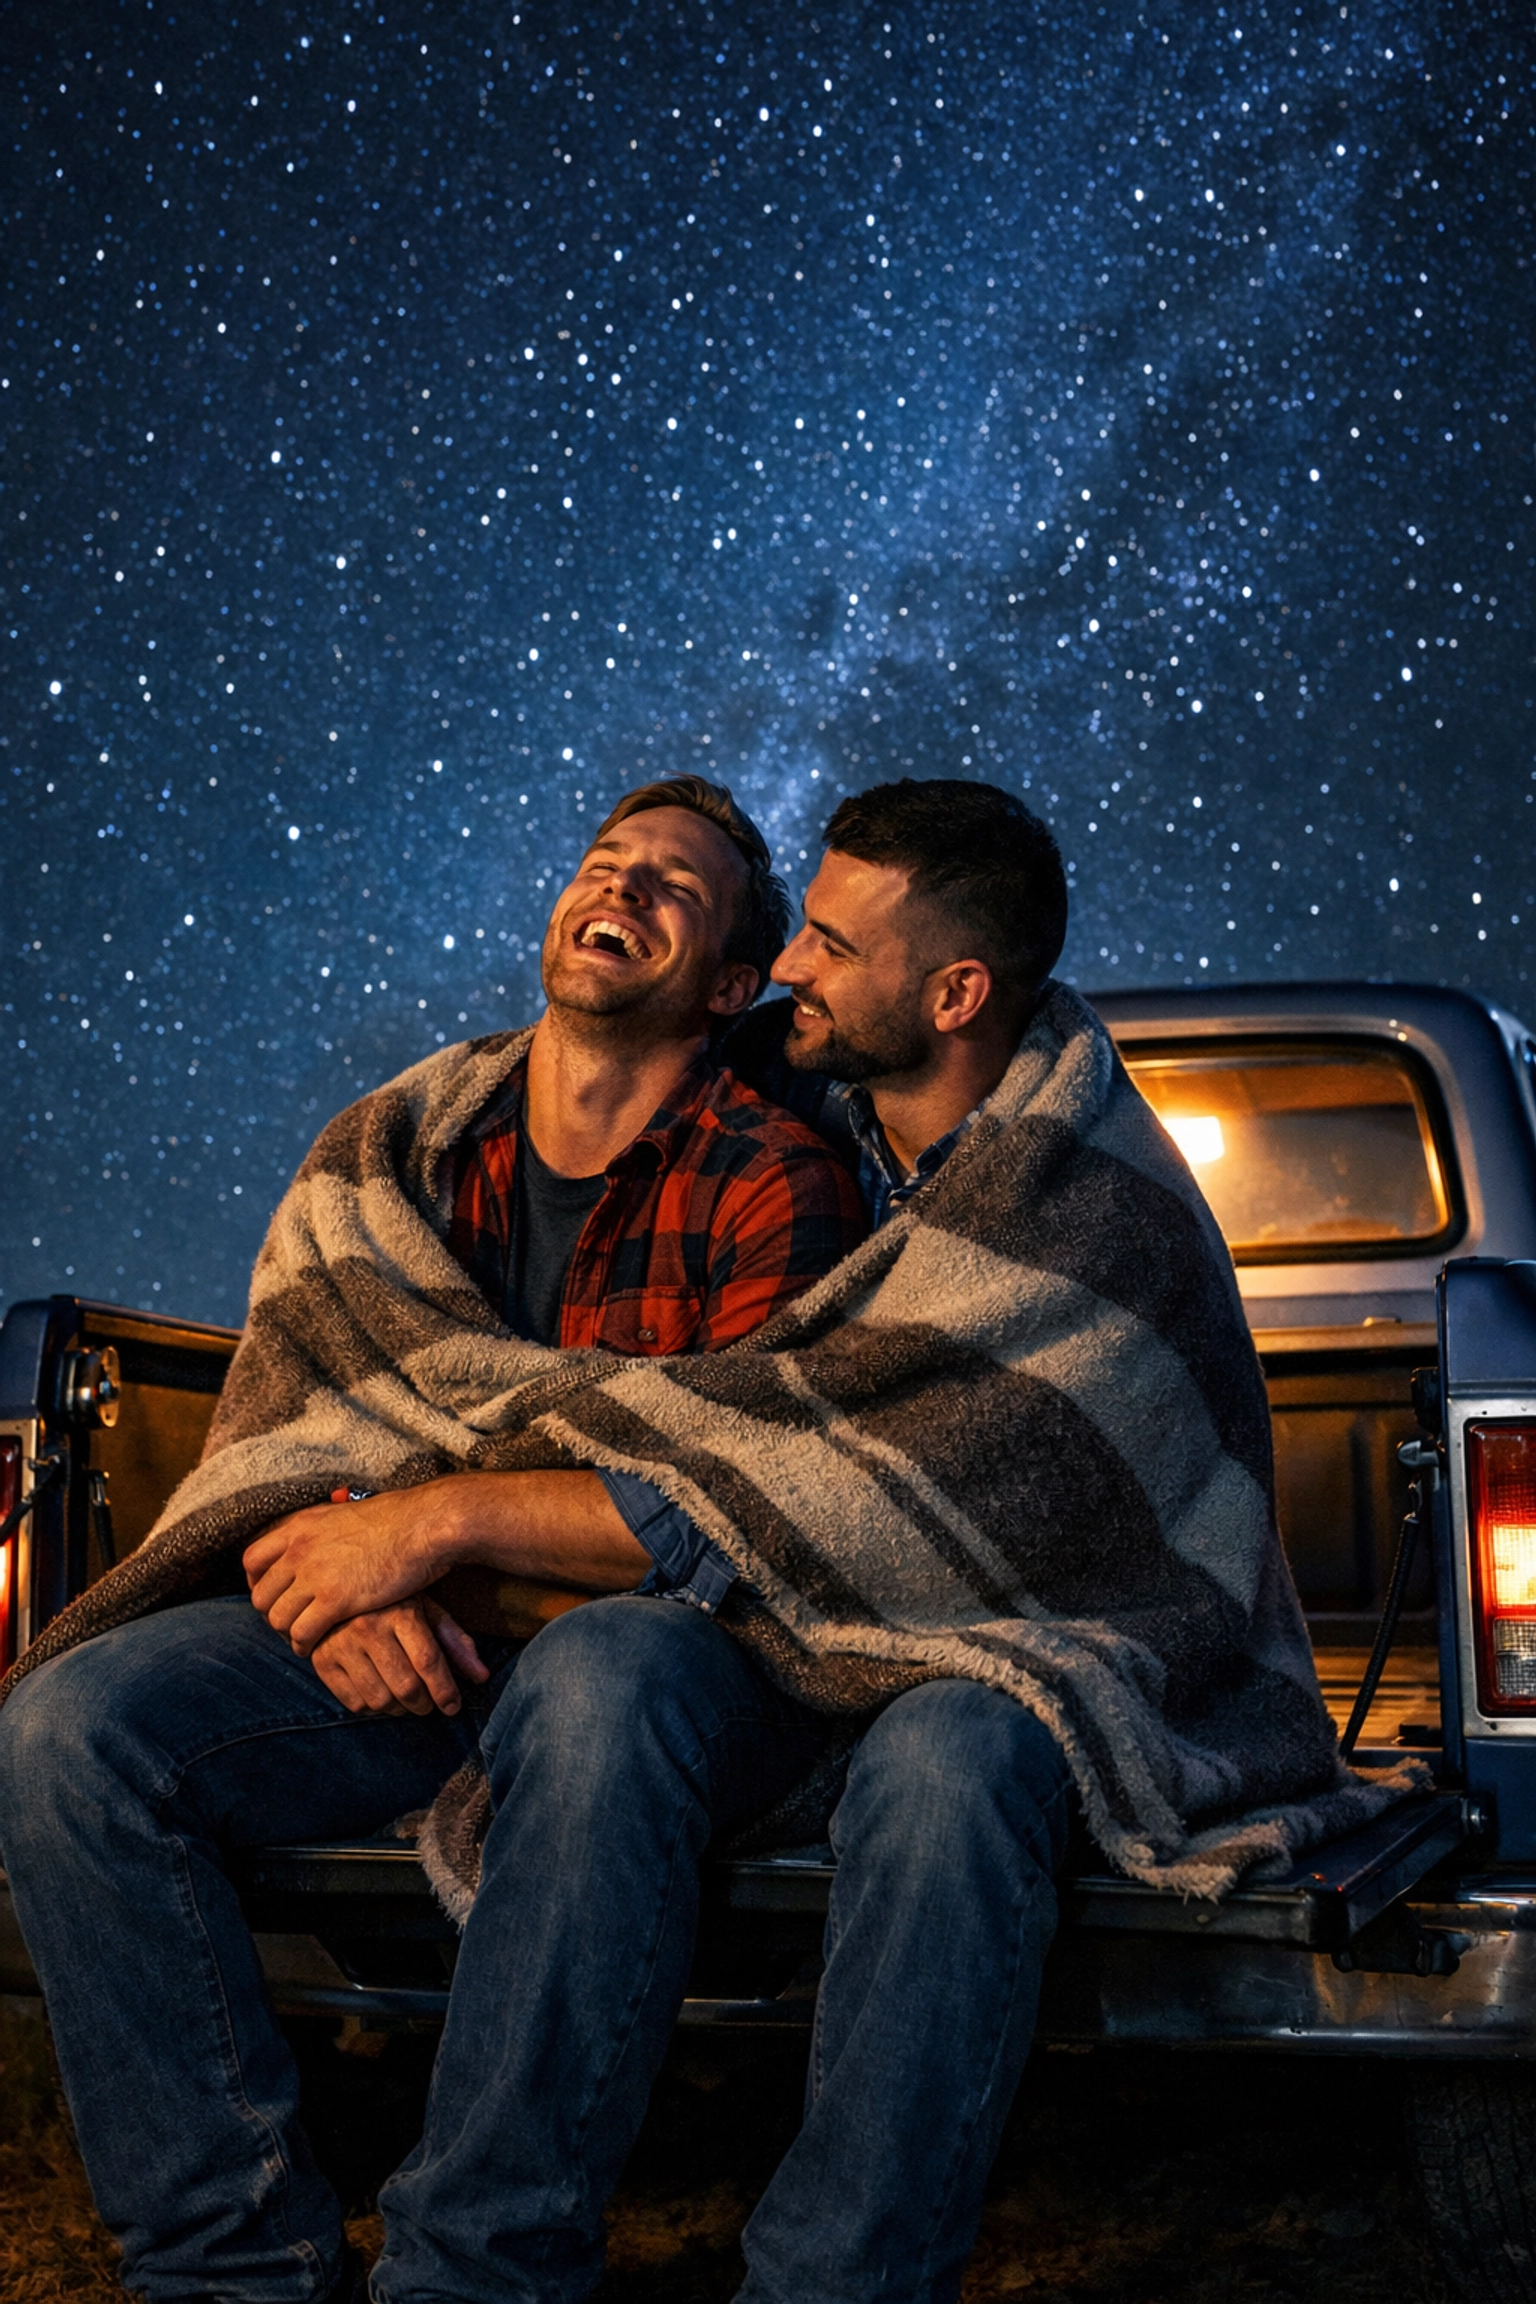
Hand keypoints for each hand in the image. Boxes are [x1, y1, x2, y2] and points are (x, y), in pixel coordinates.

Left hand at [243, 1488, 461, 1654]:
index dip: (257, 1583)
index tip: (273, 1594)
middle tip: (290, 1621)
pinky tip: (315, 1646)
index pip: (252, 1560)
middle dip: (272, 1612)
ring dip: (287, 1632)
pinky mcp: (335, 1600)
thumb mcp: (345, 1514)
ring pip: (277, 1618)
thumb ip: (323, 1530)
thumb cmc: (397, 1520)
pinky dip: (304, 1644)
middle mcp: (299, 1549)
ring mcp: (315, 1575)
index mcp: (300, 1526)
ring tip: (303, 1637)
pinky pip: (301, 1633)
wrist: (423, 1526)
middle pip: (260, 1594)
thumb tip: (320, 1537)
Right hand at [308, 1598, 487, 1717]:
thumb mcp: (426, 1611)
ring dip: (400, 1710)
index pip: (427, 1661)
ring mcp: (340, 1645)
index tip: (453, 1706)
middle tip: (429, 1705)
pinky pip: (354, 1703)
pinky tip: (381, 1694)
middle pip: (406, 1686)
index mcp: (399, 1611)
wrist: (340, 1586)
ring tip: (407, 1701)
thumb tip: (482, 1677)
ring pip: (380, 1700)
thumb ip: (454, 1642)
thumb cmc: (394, 1602)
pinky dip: (373, 1708)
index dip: (445, 1690)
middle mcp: (367, 1627)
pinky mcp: (321, 1661)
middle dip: (425, 1705)